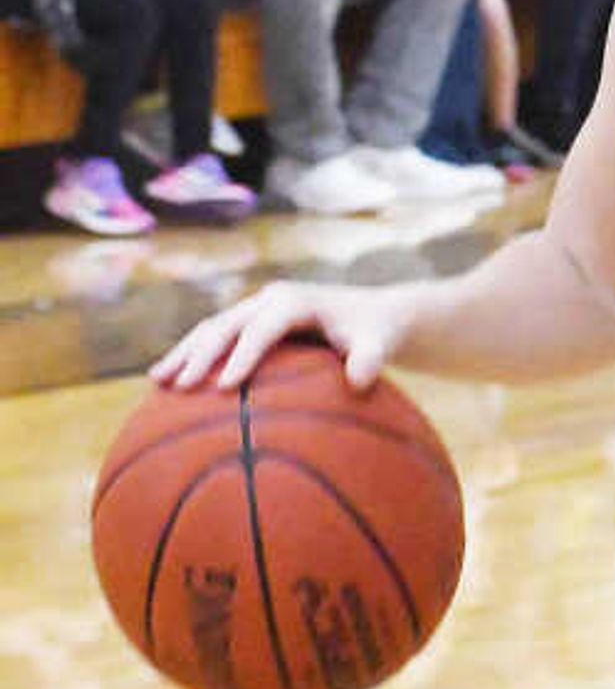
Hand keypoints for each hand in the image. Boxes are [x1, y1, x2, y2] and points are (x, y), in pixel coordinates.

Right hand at [153, 281, 420, 394]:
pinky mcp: (249, 322)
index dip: (243, 355)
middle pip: (225, 326)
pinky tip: (168, 385)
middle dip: (200, 355)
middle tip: (180, 388)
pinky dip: (191, 358)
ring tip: (157, 382)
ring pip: (210, 330)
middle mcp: (269, 300)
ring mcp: (255, 308)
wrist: (372, 314)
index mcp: (295, 301)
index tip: (223, 386)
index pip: (263, 328)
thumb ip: (372, 359)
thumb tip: (360, 382)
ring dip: (184, 354)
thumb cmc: (376, 332)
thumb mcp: (382, 343)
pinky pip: (214, 339)